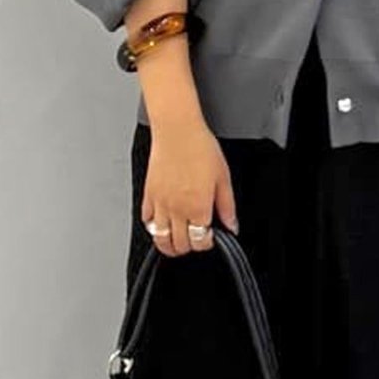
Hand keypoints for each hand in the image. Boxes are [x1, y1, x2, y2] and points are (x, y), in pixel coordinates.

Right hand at [141, 118, 238, 255]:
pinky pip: (147, 220)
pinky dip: (153, 227)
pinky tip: (162, 223)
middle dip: (189, 247)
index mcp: (198, 207)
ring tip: (177, 241)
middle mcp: (177, 209)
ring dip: (169, 245)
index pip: (200, 241)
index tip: (210, 237)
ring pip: (159, 238)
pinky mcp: (148, 194)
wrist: (177, 131)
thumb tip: (231, 225)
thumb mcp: (223, 178)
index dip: (206, 243)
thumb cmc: (200, 148)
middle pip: (179, 244)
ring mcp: (160, 203)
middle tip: (196, 239)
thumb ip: (227, 206)